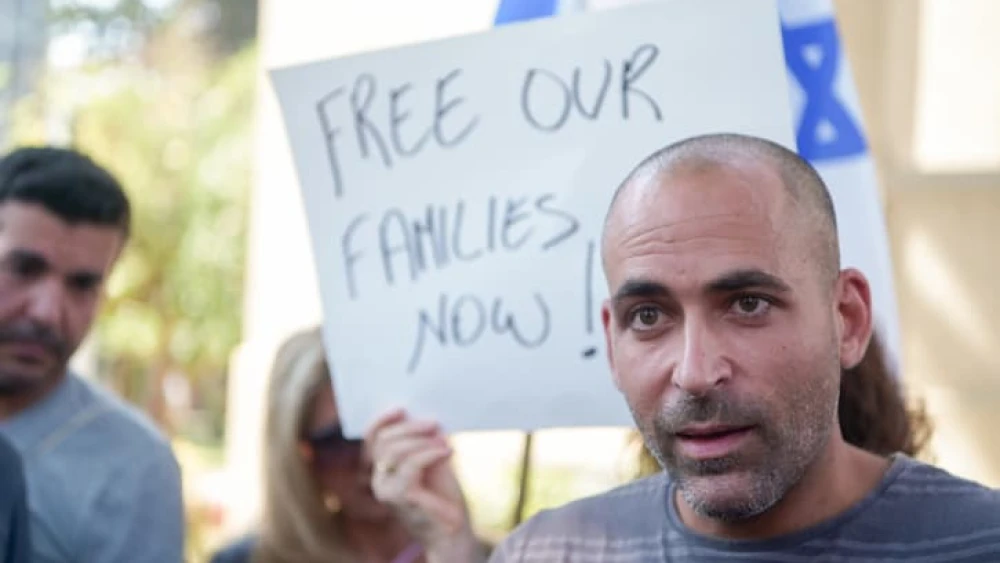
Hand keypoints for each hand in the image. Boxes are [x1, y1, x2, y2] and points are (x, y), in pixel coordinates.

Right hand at [366, 409, 479, 559]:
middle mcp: (379, 480)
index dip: (382, 420)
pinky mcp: (400, 497)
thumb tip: (427, 419)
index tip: (401, 408)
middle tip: (433, 423)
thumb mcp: (434, 462)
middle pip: (384, 442)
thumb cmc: (443, 496)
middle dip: (409, 428)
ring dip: (421, 440)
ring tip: (443, 441)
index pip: (372, 439)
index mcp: (383, 469)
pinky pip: (411, 465)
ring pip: (394, 451)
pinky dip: (430, 453)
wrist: (453, 531)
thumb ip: (426, 442)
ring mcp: (386, 490)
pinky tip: (448, 451)